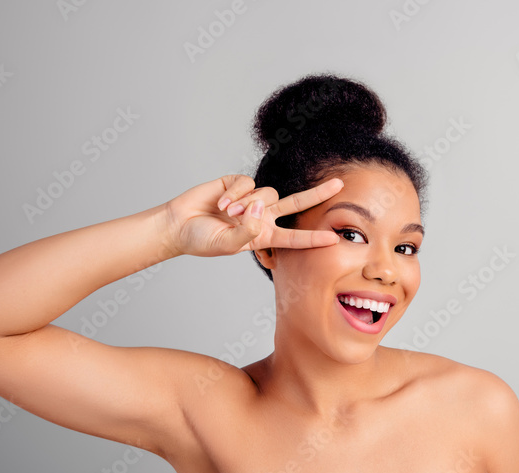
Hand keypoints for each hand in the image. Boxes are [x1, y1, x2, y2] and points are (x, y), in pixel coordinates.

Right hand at [164, 175, 343, 256]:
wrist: (178, 224)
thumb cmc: (201, 239)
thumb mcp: (226, 244)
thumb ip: (246, 232)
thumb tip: (261, 210)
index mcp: (263, 236)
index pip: (293, 237)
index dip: (313, 239)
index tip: (334, 239)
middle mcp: (261, 216)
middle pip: (296, 203)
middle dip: (318, 194)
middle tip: (340, 185)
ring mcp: (250, 199)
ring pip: (267, 193)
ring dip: (247, 204)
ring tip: (226, 214)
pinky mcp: (236, 183)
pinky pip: (248, 182)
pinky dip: (236, 193)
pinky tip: (221, 203)